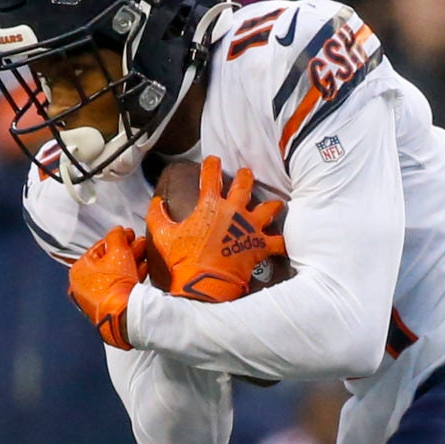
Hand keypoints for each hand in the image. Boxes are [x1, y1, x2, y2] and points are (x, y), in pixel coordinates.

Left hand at [69, 225, 147, 348]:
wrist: (124, 314)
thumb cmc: (116, 282)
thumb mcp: (118, 252)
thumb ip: (117, 237)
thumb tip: (117, 230)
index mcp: (78, 270)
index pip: (99, 248)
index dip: (117, 239)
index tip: (130, 234)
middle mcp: (83, 285)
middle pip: (108, 262)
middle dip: (127, 251)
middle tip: (140, 243)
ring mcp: (95, 298)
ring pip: (116, 275)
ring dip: (131, 263)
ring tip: (146, 254)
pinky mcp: (109, 307)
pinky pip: (119, 287)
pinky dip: (131, 277)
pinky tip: (144, 269)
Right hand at [145, 157, 285, 302]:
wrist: (204, 283)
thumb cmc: (184, 260)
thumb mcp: (163, 235)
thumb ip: (158, 215)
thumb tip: (157, 203)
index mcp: (210, 206)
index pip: (211, 176)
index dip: (212, 164)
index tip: (213, 160)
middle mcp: (234, 212)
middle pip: (245, 185)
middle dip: (246, 176)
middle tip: (246, 173)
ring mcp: (250, 228)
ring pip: (269, 209)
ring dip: (272, 205)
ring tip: (276, 204)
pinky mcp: (260, 246)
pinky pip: (278, 242)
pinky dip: (283, 242)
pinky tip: (287, 241)